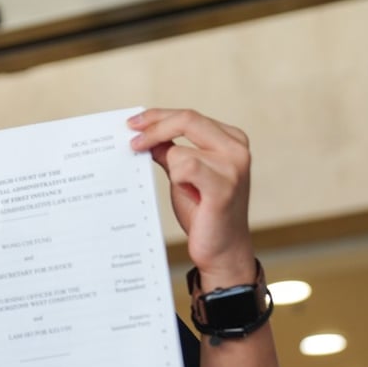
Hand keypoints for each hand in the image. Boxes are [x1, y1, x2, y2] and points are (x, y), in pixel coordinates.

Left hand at [128, 108, 255, 284]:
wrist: (222, 249)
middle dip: (153, 128)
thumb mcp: (184, 175)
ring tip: (185, 189)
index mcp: (231, 140)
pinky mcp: (223, 187)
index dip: (157, 117)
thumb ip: (170, 152)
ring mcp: (233, 167)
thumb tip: (144, 135)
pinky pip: (185, 168)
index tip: (132, 124)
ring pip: (180, 150)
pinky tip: (187, 192)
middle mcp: (237, 149)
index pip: (188, 117)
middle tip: (131, 141)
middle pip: (187, 119)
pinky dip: (177, 179)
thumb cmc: (204, 212)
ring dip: (171, 169)